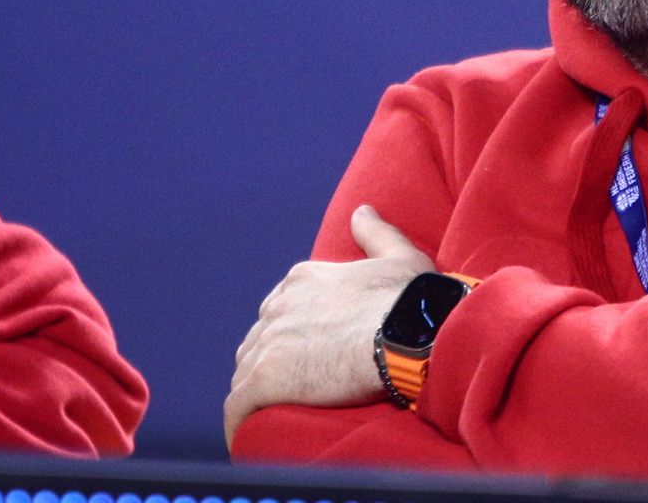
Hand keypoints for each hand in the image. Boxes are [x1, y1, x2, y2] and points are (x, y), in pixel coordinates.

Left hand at [225, 205, 433, 447]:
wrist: (407, 336)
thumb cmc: (409, 301)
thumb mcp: (399, 257)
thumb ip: (376, 233)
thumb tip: (362, 211)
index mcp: (303, 279)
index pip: (281, 309)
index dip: (292, 332)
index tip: (308, 351)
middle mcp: (279, 306)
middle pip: (260, 339)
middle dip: (272, 361)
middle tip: (295, 386)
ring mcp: (269, 342)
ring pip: (246, 371)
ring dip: (258, 391)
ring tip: (276, 414)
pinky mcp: (265, 379)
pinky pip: (238, 406)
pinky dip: (241, 421)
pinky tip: (249, 436)